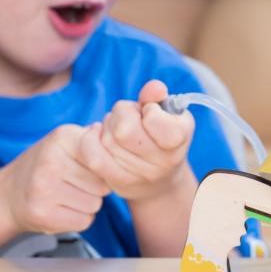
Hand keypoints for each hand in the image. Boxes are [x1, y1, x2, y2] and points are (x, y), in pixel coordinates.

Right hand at [0, 123, 111, 234]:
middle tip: (74, 183)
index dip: (102, 167)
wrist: (9, 195)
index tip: (88, 167)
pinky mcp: (42, 215)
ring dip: (87, 204)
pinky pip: (84, 221)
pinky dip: (78, 219)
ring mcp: (44, 189)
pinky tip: (62, 209)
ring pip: (95, 204)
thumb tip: (111, 132)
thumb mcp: (65, 143)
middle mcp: (51, 161)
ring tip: (67, 195)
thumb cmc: (46, 166)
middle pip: (103, 185)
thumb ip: (91, 138)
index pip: (105, 158)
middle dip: (96, 188)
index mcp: (61, 137)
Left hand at [78, 80, 194, 201]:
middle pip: (123, 130)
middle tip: (128, 116)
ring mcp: (140, 176)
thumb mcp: (166, 113)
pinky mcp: (118, 183)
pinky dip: (91, 141)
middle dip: (121, 114)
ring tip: (117, 128)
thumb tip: (154, 87)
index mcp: (179, 138)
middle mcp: (163, 162)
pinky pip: (94, 158)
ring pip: (106, 140)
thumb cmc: (162, 136)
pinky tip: (98, 136)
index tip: (151, 112)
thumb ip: (157, 97)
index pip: (153, 118)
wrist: (160, 180)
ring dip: (107, 127)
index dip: (148, 109)